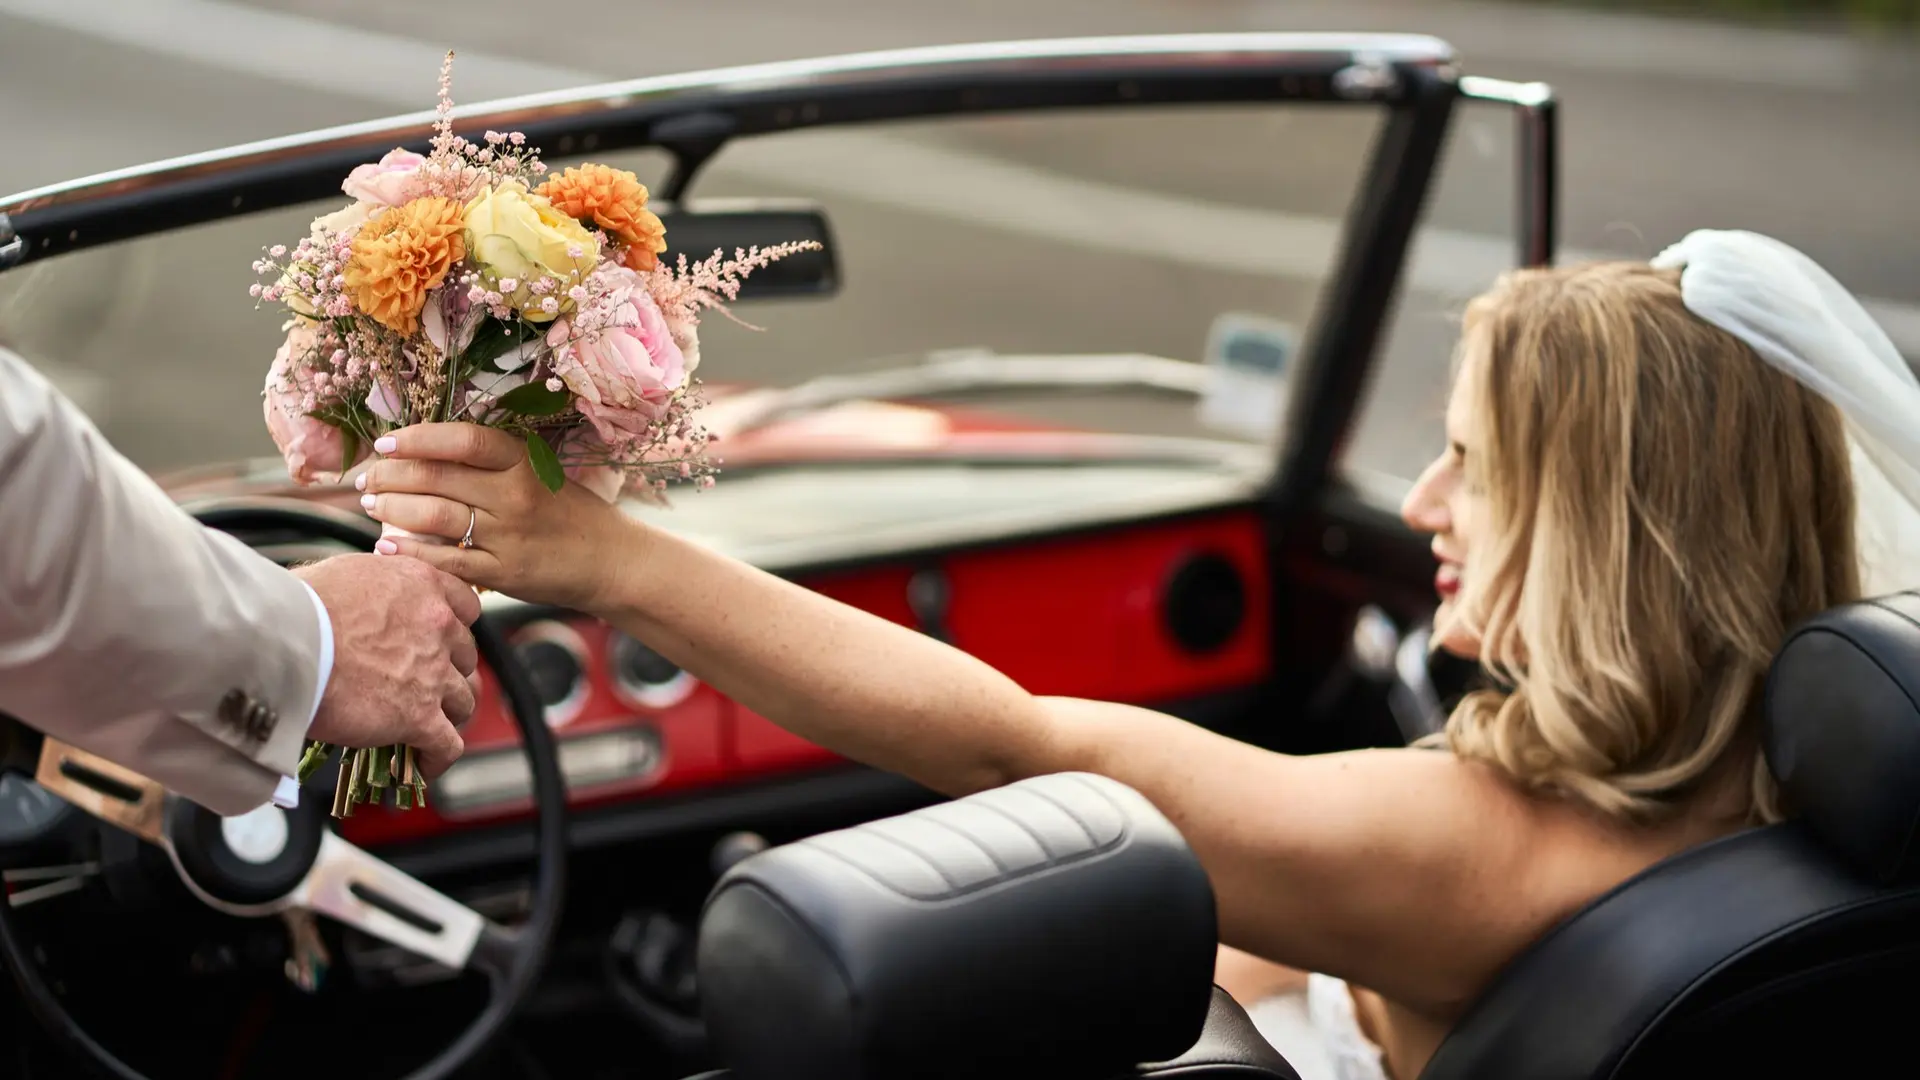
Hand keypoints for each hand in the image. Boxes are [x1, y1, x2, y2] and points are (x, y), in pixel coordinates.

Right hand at [293, 553, 480, 779]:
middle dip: (449, 671)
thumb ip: (375, 586)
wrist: (286, 640)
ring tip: (427, 726)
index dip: (455, 628)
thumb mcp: (348, 573)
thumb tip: (364, 601)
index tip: (442, 640)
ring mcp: (434, 674)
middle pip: (465, 656)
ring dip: (447, 713)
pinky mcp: (419, 716)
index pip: (466, 607)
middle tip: (426, 685)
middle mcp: (438, 626)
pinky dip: (438, 758)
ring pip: (462, 700)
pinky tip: (424, 764)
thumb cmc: (301, 604)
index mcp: (423, 584)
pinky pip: (447, 745)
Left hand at [356, 423, 644, 611]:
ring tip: (371, 506)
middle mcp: (515, 496)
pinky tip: (387, 546)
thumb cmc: (571, 512)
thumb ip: (493, 463)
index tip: (387, 442)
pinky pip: (447, 561)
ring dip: (392, 510)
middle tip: (367, 478)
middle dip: (390, 475)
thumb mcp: (541, 472)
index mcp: (525, 463)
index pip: (463, 441)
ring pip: (434, 516)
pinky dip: (411, 553)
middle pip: (437, 477)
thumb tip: (425, 451)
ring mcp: (509, 537)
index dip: (418, 438)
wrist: (612, 561)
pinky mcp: (505, 573)